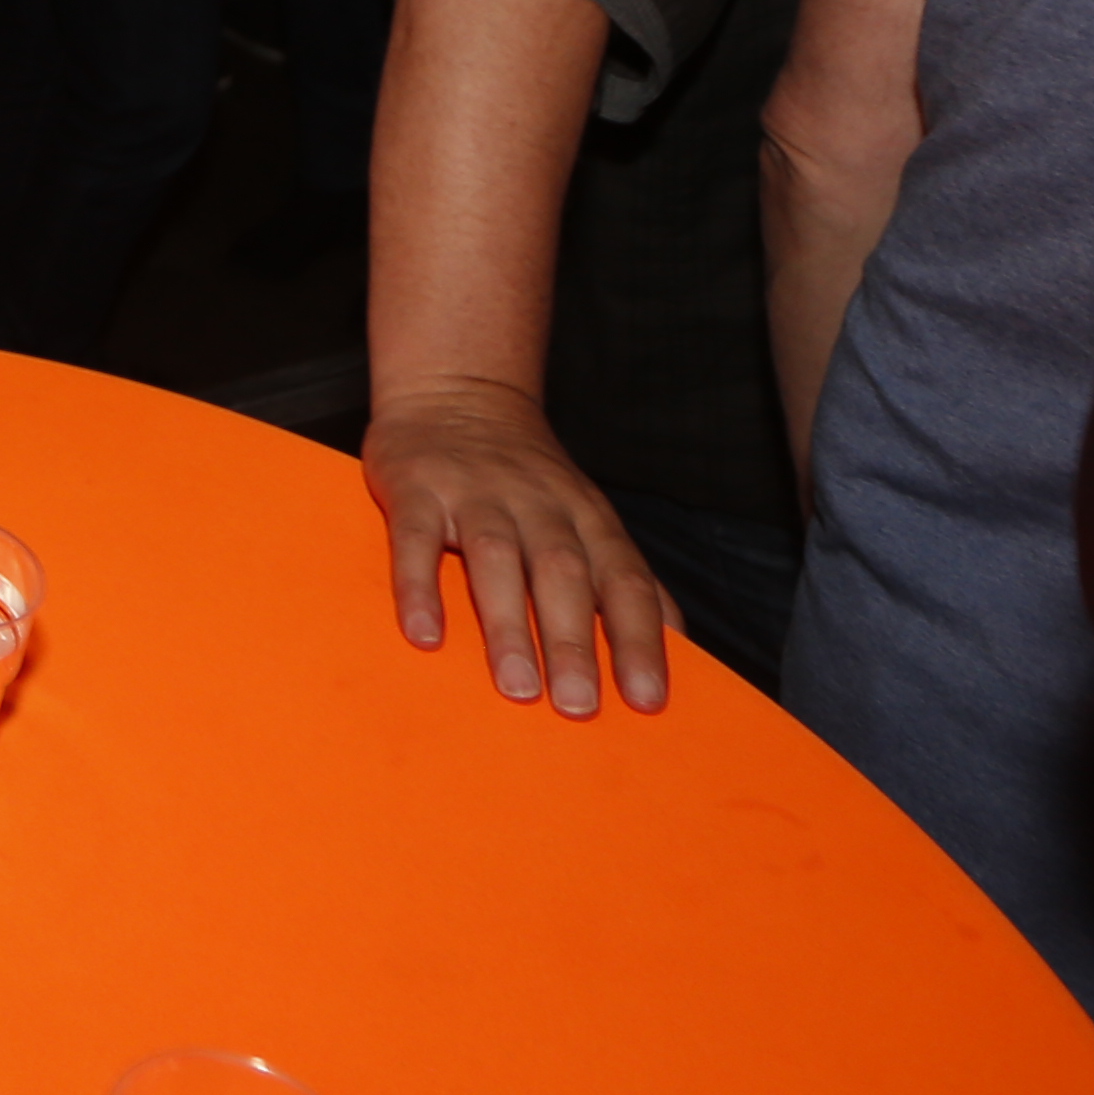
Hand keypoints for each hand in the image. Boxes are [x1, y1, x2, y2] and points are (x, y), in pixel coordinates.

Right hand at [363, 375, 671, 716]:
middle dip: (574, 642)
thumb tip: (676, 642)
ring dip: (510, 624)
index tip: (647, 699)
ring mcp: (475, 493)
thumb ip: (622, 572)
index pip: (623, 578)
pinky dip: (420, 587)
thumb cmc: (527, 476)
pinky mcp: (417, 487)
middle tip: (580, 706)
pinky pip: (417, 539)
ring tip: (517, 687)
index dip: (638, 638)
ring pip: (497, 558)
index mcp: (586, 516)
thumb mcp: (587, 512)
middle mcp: (537, 503)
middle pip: (564, 572)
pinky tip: (425, 635)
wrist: (458, 389)